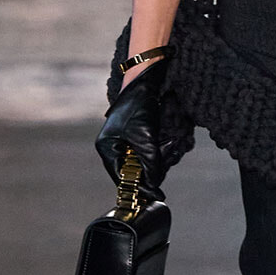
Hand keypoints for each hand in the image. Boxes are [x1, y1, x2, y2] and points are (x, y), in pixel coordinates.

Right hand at [95, 58, 182, 194]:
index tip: (156, 195)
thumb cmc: (139, 103)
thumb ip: (150, 162)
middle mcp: (114, 146)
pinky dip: (159, 149)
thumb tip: (155, 184)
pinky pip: (149, 150)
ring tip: (167, 147)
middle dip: (151, 169)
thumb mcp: (145, 136)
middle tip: (164, 167)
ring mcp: (125, 140)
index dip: (139, 187)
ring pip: (143, 161)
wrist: (146, 79)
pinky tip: (167, 141)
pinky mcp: (137, 134)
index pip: (122, 177)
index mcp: (107, 148)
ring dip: (157, 158)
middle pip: (133, 170)